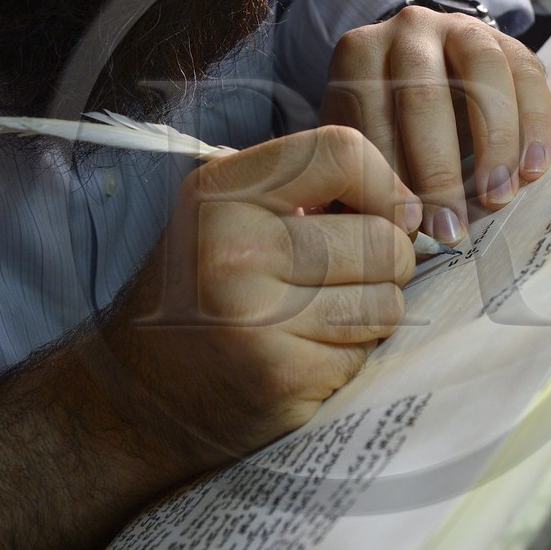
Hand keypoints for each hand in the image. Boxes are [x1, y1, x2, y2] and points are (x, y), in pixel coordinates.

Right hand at [0, 127, 418, 549]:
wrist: (136, 398)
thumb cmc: (201, 294)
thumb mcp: (225, 215)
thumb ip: (306, 189)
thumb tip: (414, 206)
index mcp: (219, 193)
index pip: (342, 151)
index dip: (385, 184)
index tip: (386, 213)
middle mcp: (232, 248)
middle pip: (382, 238)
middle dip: (385, 262)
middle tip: (343, 279)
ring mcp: (256, 318)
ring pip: (386, 301)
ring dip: (371, 314)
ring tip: (319, 318)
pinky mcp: (281, 376)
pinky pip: (365, 354)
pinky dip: (347, 357)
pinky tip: (302, 356)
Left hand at [320, 7, 550, 244]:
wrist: (422, 74)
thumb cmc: (385, 126)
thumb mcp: (359, 144)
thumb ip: (360, 179)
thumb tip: (369, 236)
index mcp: (359, 56)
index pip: (369, 116)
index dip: (388, 176)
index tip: (406, 229)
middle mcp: (407, 30)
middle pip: (423, 95)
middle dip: (439, 170)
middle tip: (451, 228)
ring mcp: (460, 27)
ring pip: (483, 73)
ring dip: (494, 142)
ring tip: (498, 197)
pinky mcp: (507, 40)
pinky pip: (528, 74)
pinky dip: (535, 124)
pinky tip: (532, 171)